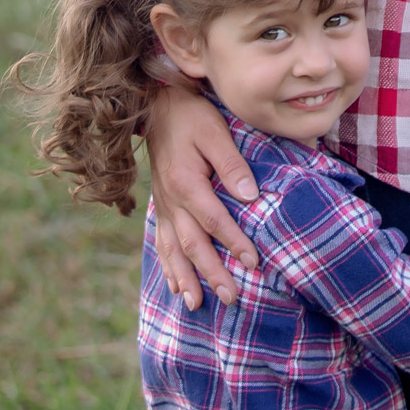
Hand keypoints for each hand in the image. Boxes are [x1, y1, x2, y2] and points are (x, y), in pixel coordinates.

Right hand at [146, 84, 261, 309]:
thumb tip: (251, 196)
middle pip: (192, 244)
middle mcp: (170, 200)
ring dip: (186, 278)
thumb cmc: (191, 115)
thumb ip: (232, 164)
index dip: (233, 243)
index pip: (213, 220)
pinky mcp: (160, 205)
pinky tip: (175, 285)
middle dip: (212, 274)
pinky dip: (167, 266)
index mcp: (185, 182)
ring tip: (197, 304)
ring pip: (173, 250)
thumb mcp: (215, 131)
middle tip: (232, 298)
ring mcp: (162, 205)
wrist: (157, 105)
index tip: (253, 263)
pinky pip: (161, 241)